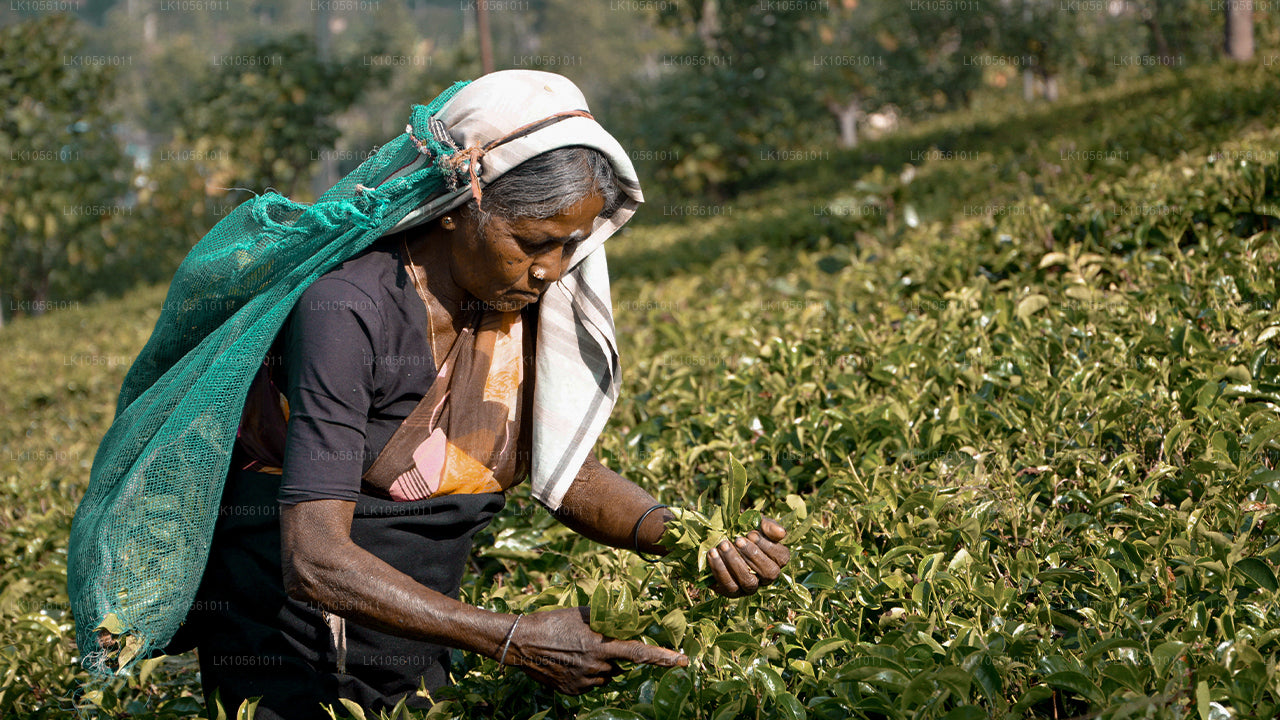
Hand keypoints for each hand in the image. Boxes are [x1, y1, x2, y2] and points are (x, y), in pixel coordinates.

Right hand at [503, 607, 687, 694]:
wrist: (522, 642)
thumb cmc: (552, 622)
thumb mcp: (581, 615)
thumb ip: (606, 620)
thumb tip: (624, 620)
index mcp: (601, 645)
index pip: (638, 653)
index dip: (662, 657)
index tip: (682, 660)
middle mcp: (596, 667)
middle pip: (619, 666)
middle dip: (612, 657)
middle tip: (592, 643)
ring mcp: (584, 682)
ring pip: (605, 676)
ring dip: (599, 667)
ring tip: (575, 651)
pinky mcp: (572, 691)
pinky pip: (589, 684)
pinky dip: (585, 675)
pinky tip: (568, 662)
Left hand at [707, 518, 790, 597]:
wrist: (719, 540)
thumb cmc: (743, 532)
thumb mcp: (757, 524)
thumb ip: (769, 526)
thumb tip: (781, 533)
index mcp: (776, 561)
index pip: (781, 558)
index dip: (768, 546)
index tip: (751, 533)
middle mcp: (765, 578)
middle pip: (768, 573)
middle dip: (752, 554)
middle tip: (738, 539)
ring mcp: (749, 587)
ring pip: (748, 582)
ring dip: (735, 562)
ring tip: (723, 545)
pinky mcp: (731, 591)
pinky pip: (728, 586)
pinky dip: (719, 569)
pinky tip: (713, 554)